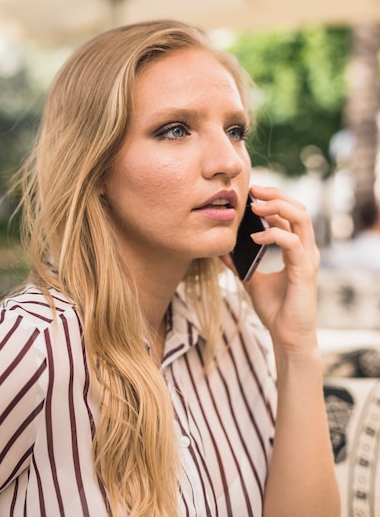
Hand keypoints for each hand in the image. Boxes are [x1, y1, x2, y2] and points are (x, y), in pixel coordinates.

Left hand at [226, 185, 319, 354]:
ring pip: (302, 219)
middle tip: (253, 190)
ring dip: (278, 208)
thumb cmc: (275, 309)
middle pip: (299, 209)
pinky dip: (273, 235)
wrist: (288, 337)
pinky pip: (293, 243)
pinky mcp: (305, 271)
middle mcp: (306, 250)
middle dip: (276, 195)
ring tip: (256, 207)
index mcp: (297, 248)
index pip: (290, 214)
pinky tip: (254, 239)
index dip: (272, 200)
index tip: (251, 194)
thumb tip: (221, 247)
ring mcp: (308, 259)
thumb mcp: (251, 279)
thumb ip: (240, 262)